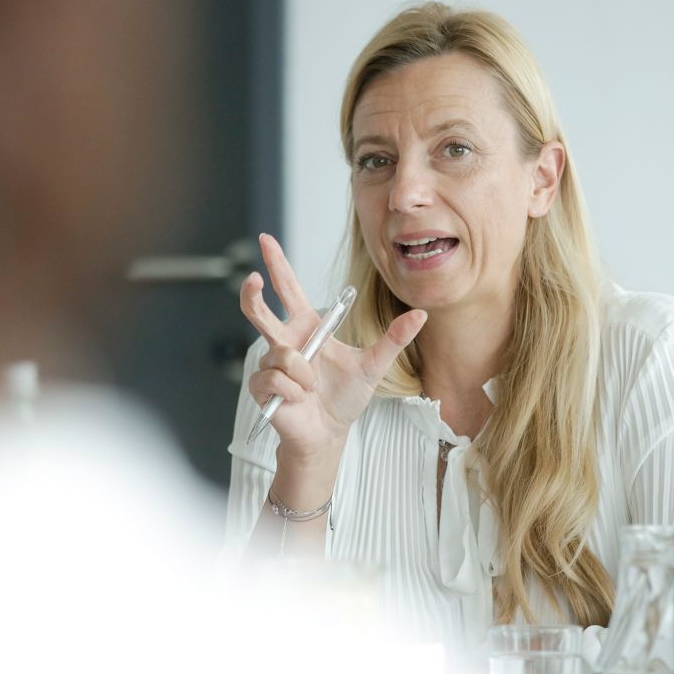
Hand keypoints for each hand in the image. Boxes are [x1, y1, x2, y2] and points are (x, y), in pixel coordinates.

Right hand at [240, 233, 426, 459]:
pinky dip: (293, 391)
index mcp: (308, 327)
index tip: (266, 240)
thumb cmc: (346, 398)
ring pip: (282, 355)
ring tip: (313, 388)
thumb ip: (394, 339)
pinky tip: (299, 399)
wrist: (329, 433)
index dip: (277, 264)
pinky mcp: (261, 386)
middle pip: (259, 310)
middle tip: (253, 279)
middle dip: (252, 293)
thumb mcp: (374, 366)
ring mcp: (270, 363)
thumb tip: (421, 314)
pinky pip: (275, 379)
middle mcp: (285, 341)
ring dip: (303, 374)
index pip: (289, 289)